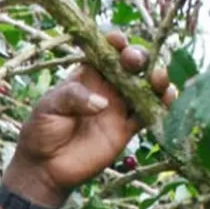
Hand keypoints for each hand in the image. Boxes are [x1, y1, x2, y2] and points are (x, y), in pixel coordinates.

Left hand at [5, 30, 178, 207]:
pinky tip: (168, 99)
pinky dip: (162, 106)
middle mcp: (106, 89)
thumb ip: (73, 97)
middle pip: (131, 66)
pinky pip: (149, 115)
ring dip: (157, 79)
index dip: (114, 44)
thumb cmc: (40, 132)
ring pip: (146, 88)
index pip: (105, 54)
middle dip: (138, 57)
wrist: (43, 168)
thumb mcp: (49, 107)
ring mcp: (118, 109)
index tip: (117, 40)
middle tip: (134, 61)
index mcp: (86, 77)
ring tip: (158, 77)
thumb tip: (103, 104)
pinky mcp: (126, 130)